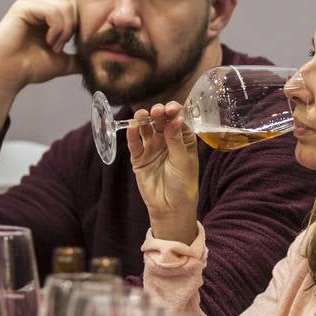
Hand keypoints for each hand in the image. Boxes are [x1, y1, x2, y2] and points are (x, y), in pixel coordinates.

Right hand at [0, 0, 82, 135]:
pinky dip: (57, 28)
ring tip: (55, 46)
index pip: (78, 2)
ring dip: (66, 31)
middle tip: (64, 46)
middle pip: (76, 2)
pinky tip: (49, 42)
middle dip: (77, 27)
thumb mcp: (64, 62)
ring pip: (66, 7)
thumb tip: (101, 60)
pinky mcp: (23, 7)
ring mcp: (32, 4)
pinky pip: (52, 10)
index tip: (86, 39)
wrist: (9, 75)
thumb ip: (80, 57)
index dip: (87, 18)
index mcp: (52, 14)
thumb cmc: (31, 68)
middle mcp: (42, 4)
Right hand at [127, 102, 199, 244]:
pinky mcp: (139, 158)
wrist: (171, 207)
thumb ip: (176, 140)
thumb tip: (176, 118)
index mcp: (182, 138)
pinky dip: (132, 135)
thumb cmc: (183, 184)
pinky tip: (132, 127)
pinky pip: (134, 144)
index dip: (174, 111)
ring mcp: (151, 148)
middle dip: (158, 114)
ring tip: (143, 115)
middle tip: (157, 112)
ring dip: (143, 120)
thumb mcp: (183, 161)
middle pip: (160, 121)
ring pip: (145, 129)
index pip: (177, 120)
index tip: (171, 108)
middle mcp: (166, 140)